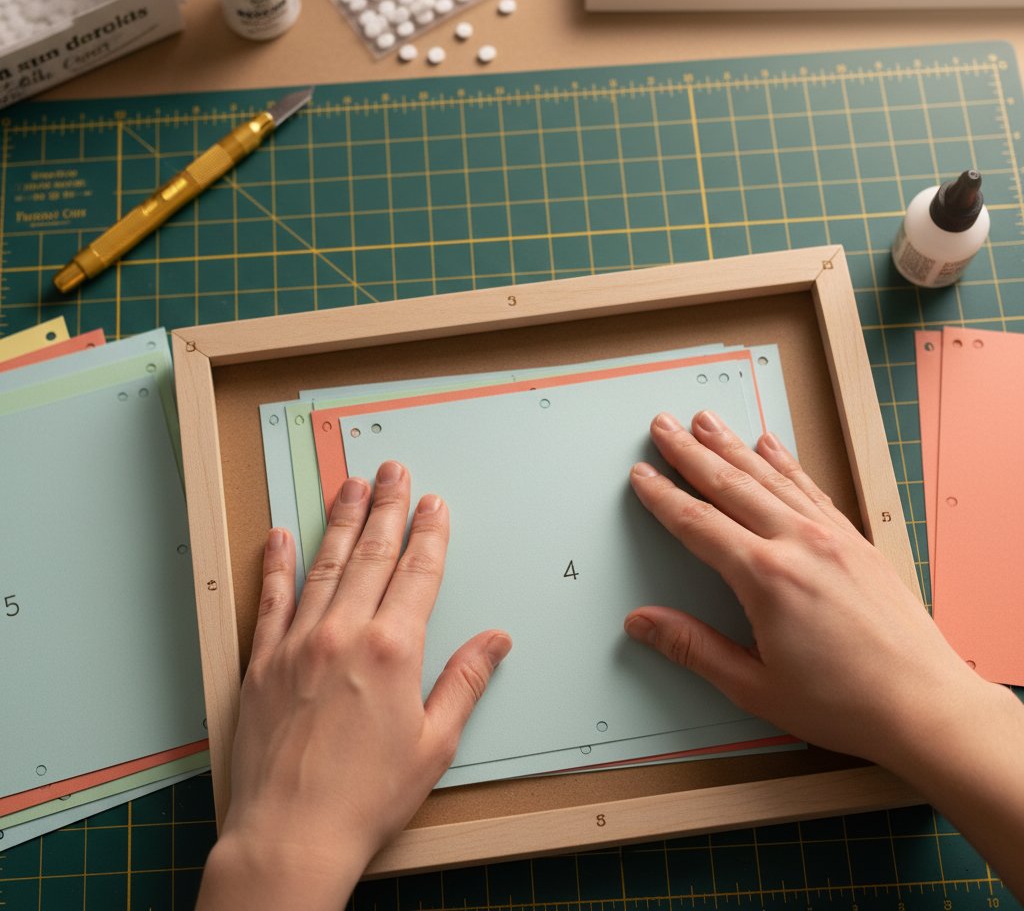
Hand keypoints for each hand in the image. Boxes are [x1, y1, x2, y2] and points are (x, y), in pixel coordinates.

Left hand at [198, 461, 511, 910]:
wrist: (291, 836)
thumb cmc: (367, 797)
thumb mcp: (435, 744)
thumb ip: (464, 681)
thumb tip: (496, 640)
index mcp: (393, 651)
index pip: (418, 573)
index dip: (430, 533)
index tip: (434, 503)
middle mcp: (344, 634)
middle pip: (372, 554)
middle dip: (386, 508)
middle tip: (392, 470)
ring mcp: (298, 643)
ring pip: (324, 565)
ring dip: (339, 520)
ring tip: (348, 485)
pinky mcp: (261, 662)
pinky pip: (270, 600)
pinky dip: (276, 564)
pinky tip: (280, 536)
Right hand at [623, 410, 986, 768]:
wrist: (925, 706)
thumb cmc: (846, 703)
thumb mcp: (754, 687)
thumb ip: (693, 648)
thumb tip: (643, 623)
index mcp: (766, 578)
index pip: (698, 524)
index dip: (663, 496)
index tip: (643, 474)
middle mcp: (799, 544)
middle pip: (730, 485)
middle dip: (691, 452)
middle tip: (664, 425)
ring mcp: (831, 537)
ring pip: (769, 477)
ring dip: (732, 445)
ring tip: (706, 421)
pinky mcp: (855, 541)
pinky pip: (810, 488)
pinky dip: (786, 463)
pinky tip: (771, 445)